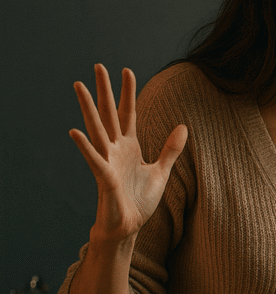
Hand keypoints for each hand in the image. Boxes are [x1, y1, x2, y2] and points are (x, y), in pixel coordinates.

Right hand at [70, 64, 187, 245]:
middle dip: (105, 90)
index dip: (128, 92)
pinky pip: (93, 159)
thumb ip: (170, 149)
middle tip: (98, 66)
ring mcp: (108, 162)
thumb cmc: (141, 201)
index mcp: (130, 147)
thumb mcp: (161, 171)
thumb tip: (183, 127)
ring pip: (97, 129)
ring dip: (89, 108)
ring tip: (79, 87)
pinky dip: (85, 147)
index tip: (127, 70)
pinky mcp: (104, 178)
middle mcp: (116, 149)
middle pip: (110, 114)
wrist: (130, 227)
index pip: (128, 113)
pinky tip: (75, 132)